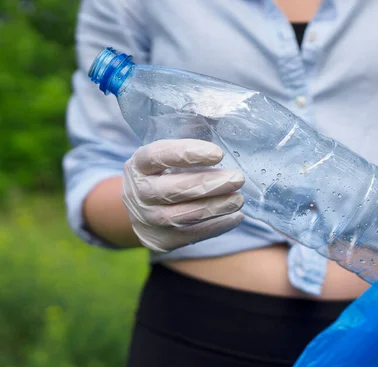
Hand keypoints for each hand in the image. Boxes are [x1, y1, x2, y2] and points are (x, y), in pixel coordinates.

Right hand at [122, 139, 244, 251]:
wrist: (141, 209)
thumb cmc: (164, 172)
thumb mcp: (169, 153)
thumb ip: (190, 135)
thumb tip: (223, 115)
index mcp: (138, 164)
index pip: (158, 156)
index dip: (187, 154)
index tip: (218, 153)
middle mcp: (138, 192)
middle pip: (172, 190)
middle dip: (209, 184)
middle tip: (238, 178)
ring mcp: (147, 219)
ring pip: (182, 215)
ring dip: (214, 207)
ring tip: (239, 199)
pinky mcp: (160, 240)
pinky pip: (190, 235)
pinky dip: (215, 227)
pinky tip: (235, 217)